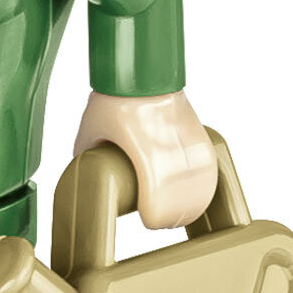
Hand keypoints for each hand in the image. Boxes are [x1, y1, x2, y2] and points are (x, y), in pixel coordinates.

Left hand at [73, 90, 216, 228]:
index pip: (160, 193)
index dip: (156, 213)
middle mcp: (172, 146)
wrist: (144, 72)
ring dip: (189, 205)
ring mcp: (191, 142)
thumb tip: (82, 180)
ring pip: (203, 188)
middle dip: (171, 215)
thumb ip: (88, 157)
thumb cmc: (114, 100)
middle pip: (185, 198)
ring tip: (173, 212)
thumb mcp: (91, 132)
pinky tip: (193, 196)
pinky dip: (203, 188)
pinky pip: (211, 173)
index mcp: (143, 147)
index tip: (148, 218)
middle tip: (157, 220)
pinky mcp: (203, 139)